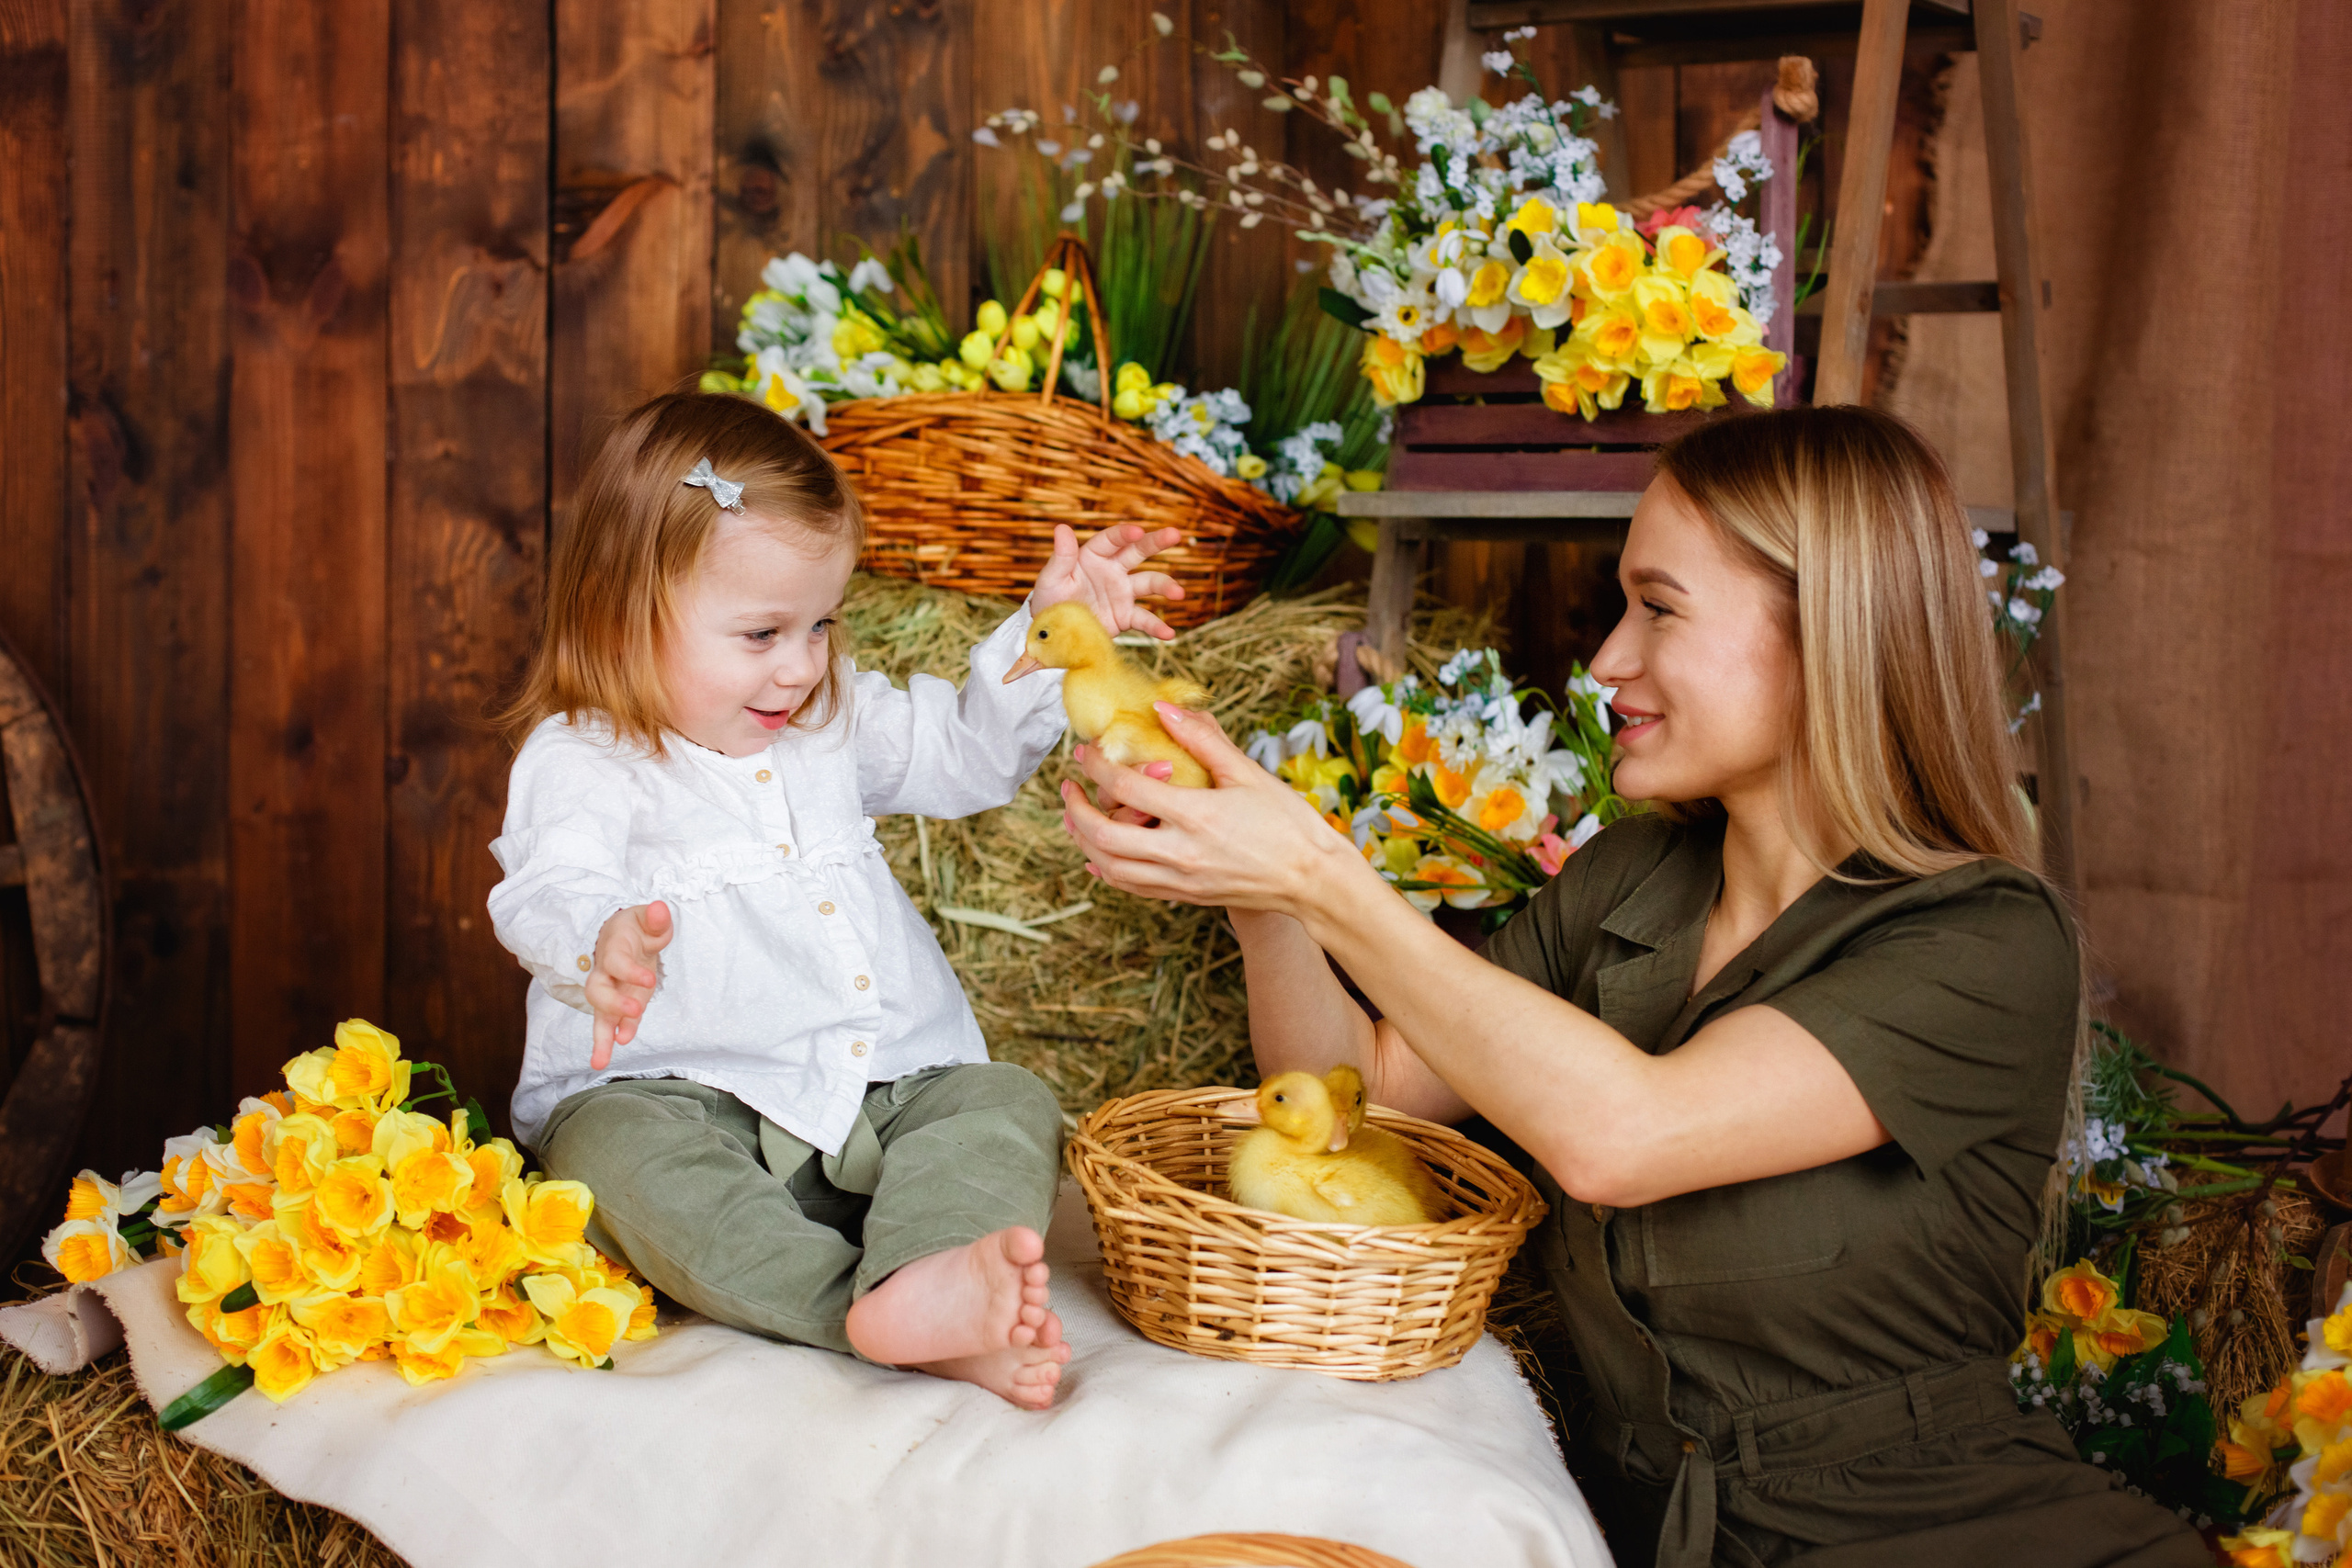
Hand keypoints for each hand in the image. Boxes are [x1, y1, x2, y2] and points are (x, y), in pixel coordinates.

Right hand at [587, 901, 672, 1069]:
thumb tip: (659, 909)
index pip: (617, 963)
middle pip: (598, 992)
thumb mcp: (647, 918)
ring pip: (599, 1016)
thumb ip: (655, 917)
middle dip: (613, 1004)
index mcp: (613, 950)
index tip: (650, 979)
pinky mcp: (622, 1005)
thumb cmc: (636, 927)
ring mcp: (613, 992)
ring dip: (601, 1038)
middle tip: (634, 1011)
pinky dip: (615, 1035)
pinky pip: (614, 1023)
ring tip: (599, 1062)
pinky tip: (619, 1048)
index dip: (630, 971)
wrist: (624, 936)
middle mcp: (607, 974)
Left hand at [1028, 522, 1186, 640]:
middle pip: (1138, 552)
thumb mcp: (1051, 580)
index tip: (1138, 531)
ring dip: (1165, 586)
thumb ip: (1060, 557)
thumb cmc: (1049, 601)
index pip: (1112, 540)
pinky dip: (1157, 626)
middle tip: (1175, 534)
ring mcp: (1122, 593)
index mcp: (1093, 556)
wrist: (1053, 635)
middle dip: (1156, 542)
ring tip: (1179, 593)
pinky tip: (1169, 634)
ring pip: (1149, 583)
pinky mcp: (1125, 616)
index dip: (1125, 534)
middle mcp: (1112, 570)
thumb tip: (1062, 528)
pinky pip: (1144, 619)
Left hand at [1058, 705, 1357, 913]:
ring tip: (1076, 817)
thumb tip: (1164, 709)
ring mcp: (1181, 880)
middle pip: (1104, 835)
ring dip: (1085, 840)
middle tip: (1068, 787)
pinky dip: (1107, 868)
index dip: (1097, 766)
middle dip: (1076, 809)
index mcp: (1197, 815)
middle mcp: (1182, 853)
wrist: (1312, 880)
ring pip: (1111, 866)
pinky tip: (1099, 854)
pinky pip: (1132, 886)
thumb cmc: (1288, 823)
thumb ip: (1203, 739)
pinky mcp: (1185, 897)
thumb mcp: (1247, 773)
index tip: (1086, 751)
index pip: (1126, 787)